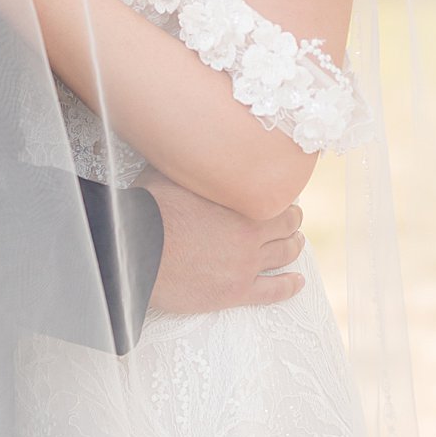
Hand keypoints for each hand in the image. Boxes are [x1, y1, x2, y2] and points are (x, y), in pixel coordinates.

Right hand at [140, 172, 305, 313]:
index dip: (281, 197)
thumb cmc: (150, 210)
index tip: (280, 196)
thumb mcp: (171, 173)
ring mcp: (245, 265)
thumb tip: (184, 144)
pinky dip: (289, 286)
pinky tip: (297, 282)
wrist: (138, 251)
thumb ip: (189, 164)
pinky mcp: (235, 292)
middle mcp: (250, 233)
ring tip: (297, 244)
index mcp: (240, 203)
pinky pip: (274, 291)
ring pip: (284, 255)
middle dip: (292, 221)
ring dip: (294, 247)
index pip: (276, 197)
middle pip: (286, 226)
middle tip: (293, 219)